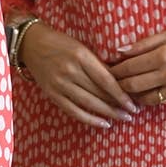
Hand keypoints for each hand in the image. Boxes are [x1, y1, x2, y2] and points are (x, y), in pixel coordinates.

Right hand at [15, 21, 138, 129]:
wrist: (32, 44)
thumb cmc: (61, 43)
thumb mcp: (82, 47)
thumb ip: (98, 64)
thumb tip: (120, 82)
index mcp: (81, 56)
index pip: (105, 79)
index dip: (121, 94)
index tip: (133, 102)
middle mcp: (70, 71)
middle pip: (98, 93)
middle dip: (117, 105)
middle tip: (133, 113)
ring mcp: (59, 84)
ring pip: (88, 103)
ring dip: (107, 113)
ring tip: (122, 118)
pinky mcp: (52, 94)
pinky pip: (73, 111)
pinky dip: (89, 119)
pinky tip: (103, 123)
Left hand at [108, 28, 165, 106]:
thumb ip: (142, 44)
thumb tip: (117, 52)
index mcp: (163, 56)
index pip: (127, 69)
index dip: (112, 71)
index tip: (104, 71)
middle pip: (131, 87)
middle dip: (117, 85)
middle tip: (110, 83)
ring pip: (143, 99)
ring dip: (132, 95)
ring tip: (125, 89)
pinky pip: (160, 102)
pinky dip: (151, 98)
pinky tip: (146, 92)